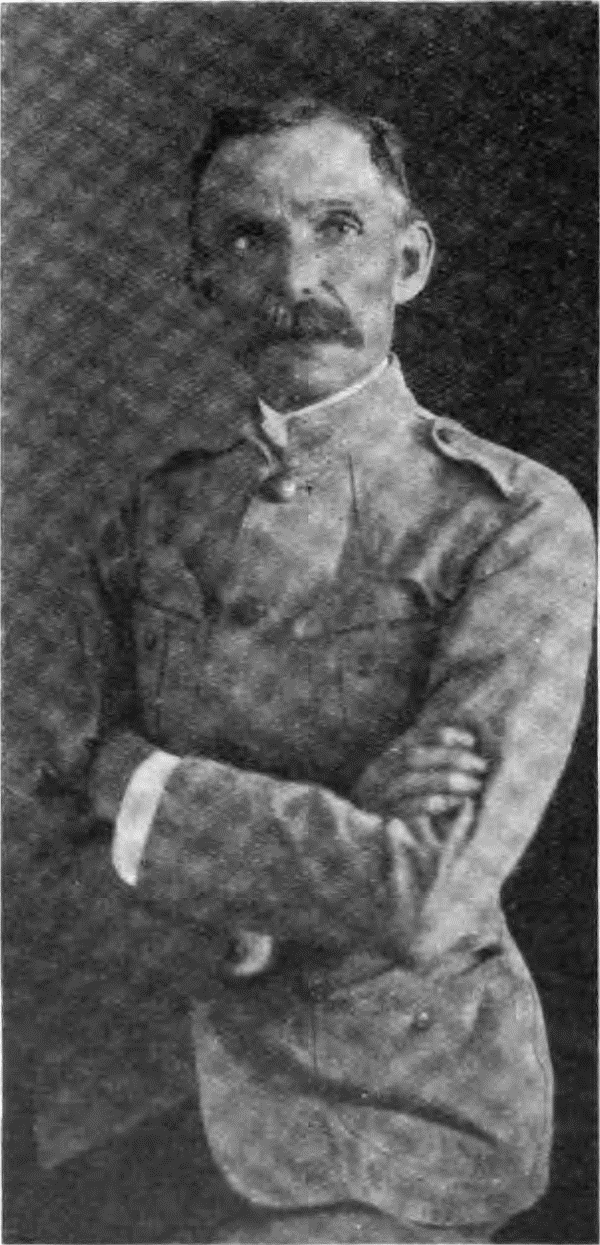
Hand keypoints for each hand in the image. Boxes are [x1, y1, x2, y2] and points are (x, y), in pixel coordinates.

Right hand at [354, 724, 487, 822]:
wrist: (379, 853)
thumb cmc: (414, 813)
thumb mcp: (421, 783)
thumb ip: (438, 764)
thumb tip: (470, 743)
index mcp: (389, 759)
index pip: (415, 737)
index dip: (445, 735)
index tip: (472, 741)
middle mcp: (378, 775)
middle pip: (413, 757)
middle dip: (451, 758)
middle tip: (481, 766)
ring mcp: (378, 797)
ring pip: (411, 780)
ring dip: (447, 779)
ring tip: (475, 785)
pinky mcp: (382, 820)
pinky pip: (409, 808)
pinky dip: (437, 802)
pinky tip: (459, 802)